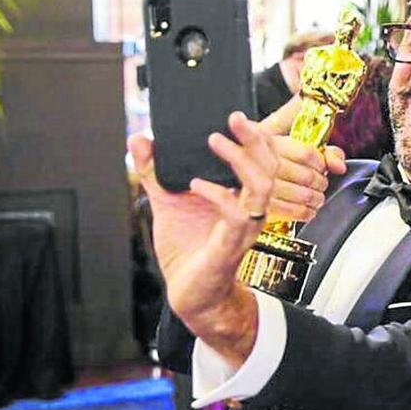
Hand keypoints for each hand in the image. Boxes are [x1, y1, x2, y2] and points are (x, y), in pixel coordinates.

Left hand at [128, 112, 277, 339]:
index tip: (236, 115)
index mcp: (240, 196)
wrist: (190, 294)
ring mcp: (244, 227)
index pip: (261, 160)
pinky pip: (236, 214)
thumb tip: (140, 139)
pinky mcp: (232, 244)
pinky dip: (218, 195)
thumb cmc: (188, 250)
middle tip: (235, 118)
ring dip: (240, 161)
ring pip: (261, 187)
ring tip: (215, 141)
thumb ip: (155, 171)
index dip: (255, 136)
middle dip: (255, 140)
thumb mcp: (166, 202)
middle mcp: (248, 209)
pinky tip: (196, 184)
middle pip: (269, 167)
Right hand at [264, 136, 346, 222]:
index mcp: (269, 142)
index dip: (320, 162)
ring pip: (302, 194)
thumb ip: (320, 150)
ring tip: (316, 197)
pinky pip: (291, 212)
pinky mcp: (258, 207)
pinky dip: (305, 212)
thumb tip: (339, 164)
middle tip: (320, 182)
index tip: (320, 165)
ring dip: (314, 197)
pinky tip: (308, 210)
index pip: (308, 154)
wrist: (223, 185)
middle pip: (307, 176)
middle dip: (319, 181)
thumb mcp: (283, 144)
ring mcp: (260, 186)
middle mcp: (264, 163)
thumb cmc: (257, 162)